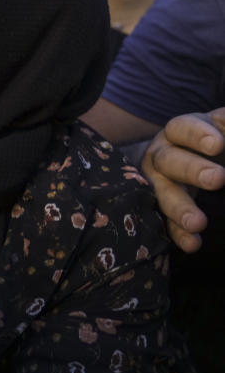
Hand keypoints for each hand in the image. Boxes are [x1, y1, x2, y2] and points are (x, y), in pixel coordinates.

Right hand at [142, 109, 224, 252]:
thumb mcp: (217, 128)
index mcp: (178, 131)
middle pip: (169, 160)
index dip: (197, 134)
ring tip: (199, 223)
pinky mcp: (155, 208)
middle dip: (192, 170)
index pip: (182, 128)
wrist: (171, 159)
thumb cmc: (203, 140)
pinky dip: (178, 234)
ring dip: (180, 209)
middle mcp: (160, 156)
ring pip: (161, 194)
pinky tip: (193, 244)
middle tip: (218, 179)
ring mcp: (154, 183)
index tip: (218, 144)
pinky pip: (163, 222)